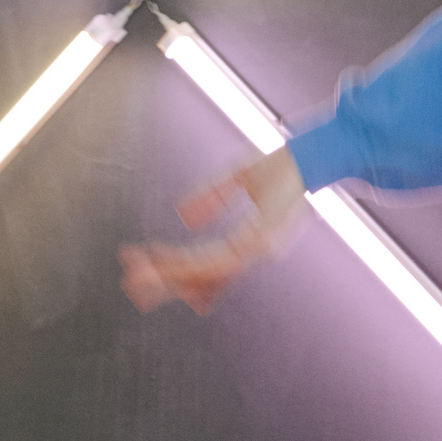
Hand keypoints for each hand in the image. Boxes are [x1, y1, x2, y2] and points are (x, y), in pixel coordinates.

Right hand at [121, 147, 309, 313]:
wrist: (311, 155)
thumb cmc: (282, 165)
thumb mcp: (237, 179)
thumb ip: (211, 197)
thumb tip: (184, 218)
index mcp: (249, 242)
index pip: (207, 268)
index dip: (176, 274)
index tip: (145, 273)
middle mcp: (252, 251)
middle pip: (200, 277)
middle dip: (163, 283)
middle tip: (131, 285)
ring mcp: (256, 249)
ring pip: (203, 272)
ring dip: (167, 274)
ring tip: (137, 275)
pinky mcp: (259, 241)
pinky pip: (215, 260)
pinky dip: (186, 262)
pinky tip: (162, 261)